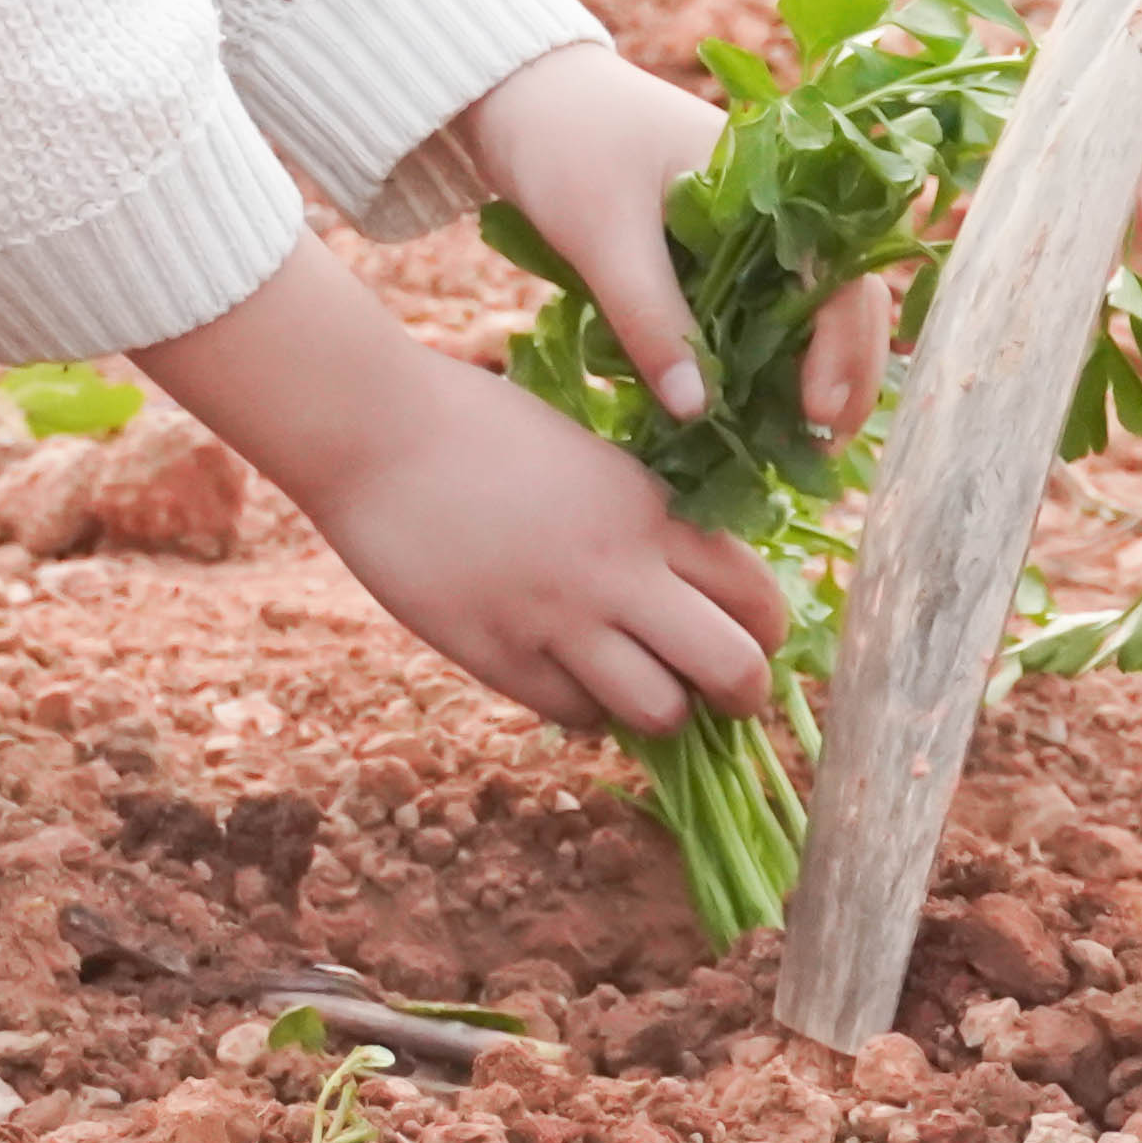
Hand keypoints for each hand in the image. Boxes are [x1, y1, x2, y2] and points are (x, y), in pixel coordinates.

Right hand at [140, 247, 792, 731]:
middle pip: (734, 671)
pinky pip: (576, 717)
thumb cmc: (477, 425)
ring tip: (638, 688)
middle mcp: (620, 570)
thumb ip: (640, 518)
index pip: (757, 597)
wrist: (375, 432)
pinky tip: (565, 675)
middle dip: (741, 695)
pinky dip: (584, 709)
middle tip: (722, 696)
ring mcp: (560, 621)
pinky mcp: (501, 657)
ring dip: (658, 710)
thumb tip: (686, 589)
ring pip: (660, 713)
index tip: (749, 642)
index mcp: (650, 508)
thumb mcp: (586, 456)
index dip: (766, 635)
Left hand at [455, 37, 894, 439]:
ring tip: (792, 447)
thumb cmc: (565, 143)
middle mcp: (773, 209)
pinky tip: (745, 413)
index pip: (838, 275)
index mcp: (771, 183)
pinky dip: (753, 362)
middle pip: (837, 300)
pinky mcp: (706, 256)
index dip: (843, 348)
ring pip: (798, 314)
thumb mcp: (605, 235)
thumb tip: (699, 415)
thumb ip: (651, 319)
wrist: (514, 95)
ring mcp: (743, 234)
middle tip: (821, 451)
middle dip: (841, 375)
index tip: (817, 412)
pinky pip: (749, 315)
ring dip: (802, 376)